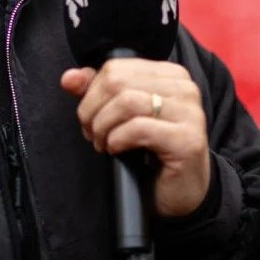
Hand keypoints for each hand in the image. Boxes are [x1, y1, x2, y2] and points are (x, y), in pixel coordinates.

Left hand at [60, 58, 210, 217]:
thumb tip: (69, 78)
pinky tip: (117, 150)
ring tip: (103, 143)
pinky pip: (139, 129)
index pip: (116, 68)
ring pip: (127, 102)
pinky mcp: (188, 140)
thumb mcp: (122, 117)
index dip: (92, 93)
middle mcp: (185, 88)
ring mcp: (190, 113)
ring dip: (104, 126)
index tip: (90, 117)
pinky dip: (118, 139)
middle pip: (118, 83)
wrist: (183, 191)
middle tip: (93, 133)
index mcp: (170, 74)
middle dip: (94, 110)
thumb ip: (97, 92)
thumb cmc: (153, 152)